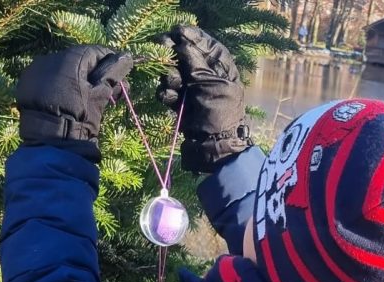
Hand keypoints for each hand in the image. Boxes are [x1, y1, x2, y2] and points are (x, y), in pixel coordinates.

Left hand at [16, 46, 133, 149]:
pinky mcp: (27, 82)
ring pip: (62, 67)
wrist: (51, 140)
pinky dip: (59, 83)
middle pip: (77, 59)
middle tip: (106, 88)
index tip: (118, 75)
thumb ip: (113, 73)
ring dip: (75, 77)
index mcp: (70, 59)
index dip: (109, 62)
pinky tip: (67, 97)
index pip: (94, 51)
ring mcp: (35, 70)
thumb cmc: (81, 117)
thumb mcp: (100, 96)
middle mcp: (50, 58)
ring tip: (85, 95)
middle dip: (92, 71)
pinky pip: (48, 77)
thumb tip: (126, 57)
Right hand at [157, 26, 252, 172]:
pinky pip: (168, 92)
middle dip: (173, 55)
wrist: (213, 147)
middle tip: (161, 49)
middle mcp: (208, 78)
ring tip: (173, 85)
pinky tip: (170, 99)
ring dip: (170, 77)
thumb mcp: (209, 85)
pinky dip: (167, 94)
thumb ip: (194, 63)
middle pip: (186, 57)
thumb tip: (182, 43)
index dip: (192, 36)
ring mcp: (194, 92)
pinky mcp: (182, 105)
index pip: (207, 45)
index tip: (177, 31)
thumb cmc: (218, 114)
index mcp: (222, 70)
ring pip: (174, 74)